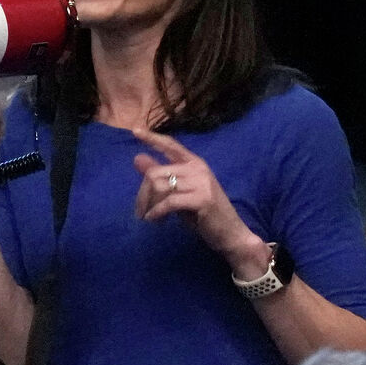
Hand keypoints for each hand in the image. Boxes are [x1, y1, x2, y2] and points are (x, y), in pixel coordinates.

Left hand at [131, 127, 266, 272]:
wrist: (230, 233)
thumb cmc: (204, 214)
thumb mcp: (180, 193)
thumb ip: (161, 177)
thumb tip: (137, 158)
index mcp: (194, 163)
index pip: (171, 145)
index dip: (152, 138)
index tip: (135, 131)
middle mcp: (198, 168)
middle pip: (156, 173)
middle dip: (143, 194)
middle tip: (140, 212)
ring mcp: (201, 182)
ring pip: (160, 187)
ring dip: (149, 205)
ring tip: (150, 218)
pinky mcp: (202, 198)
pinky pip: (169, 202)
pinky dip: (157, 212)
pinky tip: (155, 220)